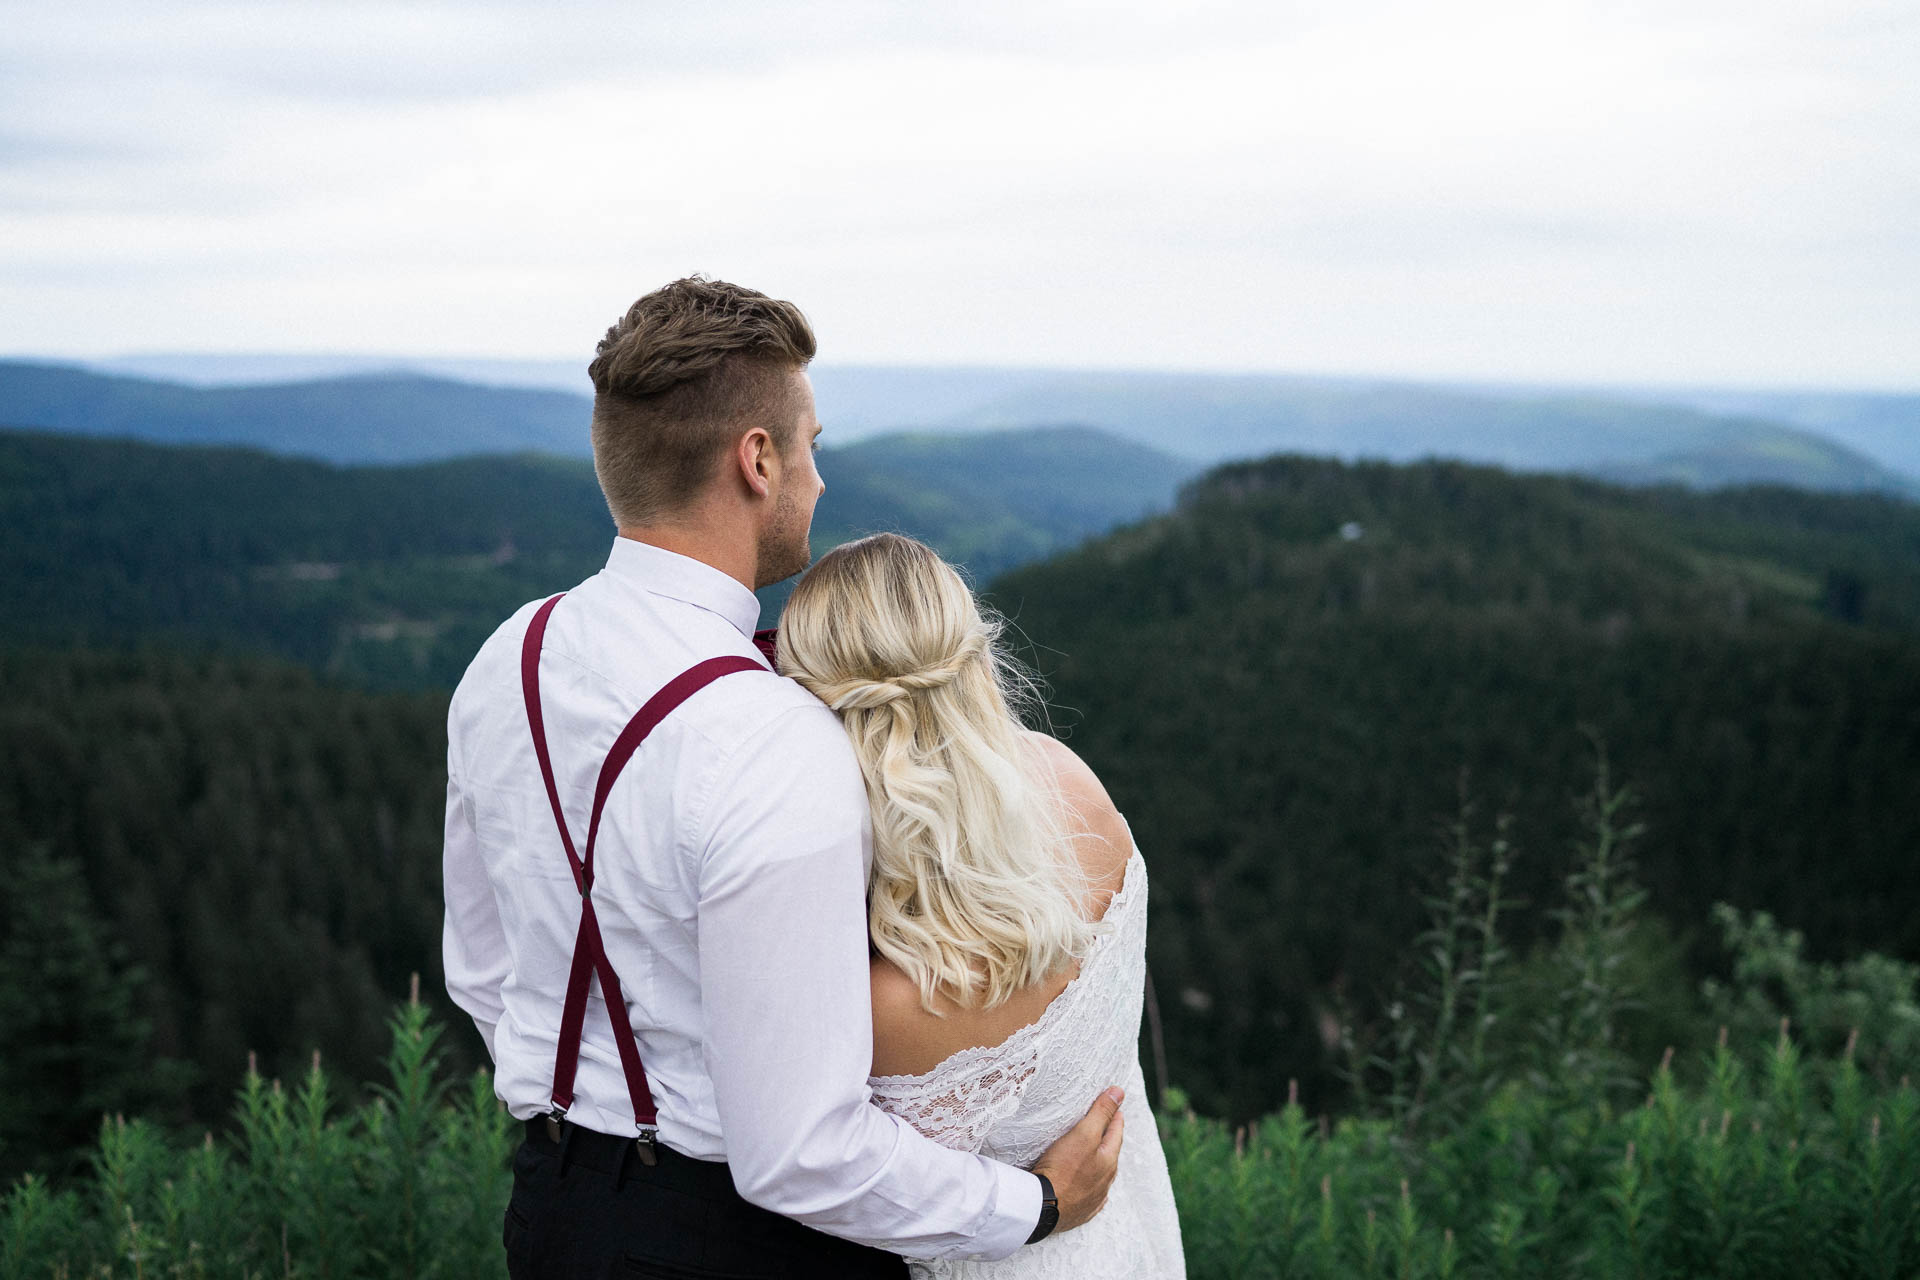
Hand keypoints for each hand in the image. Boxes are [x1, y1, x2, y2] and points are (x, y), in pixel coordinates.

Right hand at [1031, 1086, 1124, 1233]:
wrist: (1043, 1208)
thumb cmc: (1064, 1168)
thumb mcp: (1083, 1134)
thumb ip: (1101, 1113)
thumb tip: (1119, 1091)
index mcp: (1109, 1161)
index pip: (1116, 1132)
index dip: (1115, 1116)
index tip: (1116, 1106)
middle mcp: (1105, 1181)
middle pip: (1110, 1154)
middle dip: (1108, 1139)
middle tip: (1106, 1127)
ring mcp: (1093, 1199)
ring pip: (1101, 1175)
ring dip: (1100, 1163)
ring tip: (1095, 1154)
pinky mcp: (1080, 1212)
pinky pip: (1091, 1196)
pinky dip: (1091, 1185)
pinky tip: (1089, 1186)